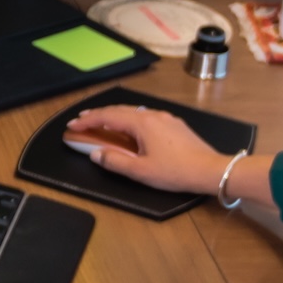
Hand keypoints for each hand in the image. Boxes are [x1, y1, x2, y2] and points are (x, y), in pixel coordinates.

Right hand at [64, 105, 228, 198]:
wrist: (211, 169)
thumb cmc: (175, 171)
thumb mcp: (141, 171)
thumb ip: (115, 161)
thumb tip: (95, 153)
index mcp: (141, 123)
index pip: (108, 117)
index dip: (88, 120)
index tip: (72, 125)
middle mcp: (153, 115)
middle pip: (120, 110)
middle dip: (99, 114)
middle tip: (83, 120)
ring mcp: (166, 118)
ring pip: (134, 112)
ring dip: (115, 116)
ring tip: (103, 122)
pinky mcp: (175, 125)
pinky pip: (146, 117)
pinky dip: (130, 120)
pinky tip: (130, 129)